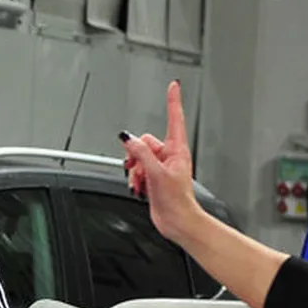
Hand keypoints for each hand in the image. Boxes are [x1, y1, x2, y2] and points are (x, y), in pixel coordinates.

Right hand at [119, 81, 203, 244]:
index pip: (175, 118)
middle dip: (137, 155)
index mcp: (177, 150)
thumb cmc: (177, 201)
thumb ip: (141, 153)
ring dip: (135, 170)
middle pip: (146, 142)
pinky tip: (140, 187)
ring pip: (139, 157)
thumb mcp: (157, 173)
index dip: (173, 101)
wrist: (177, 222)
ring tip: (141, 182)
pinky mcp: (154, 178)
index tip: (173, 86)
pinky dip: (135, 178)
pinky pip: (137, 170)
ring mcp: (161, 167)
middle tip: (138, 167)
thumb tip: (129, 140)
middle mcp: (170, 156)